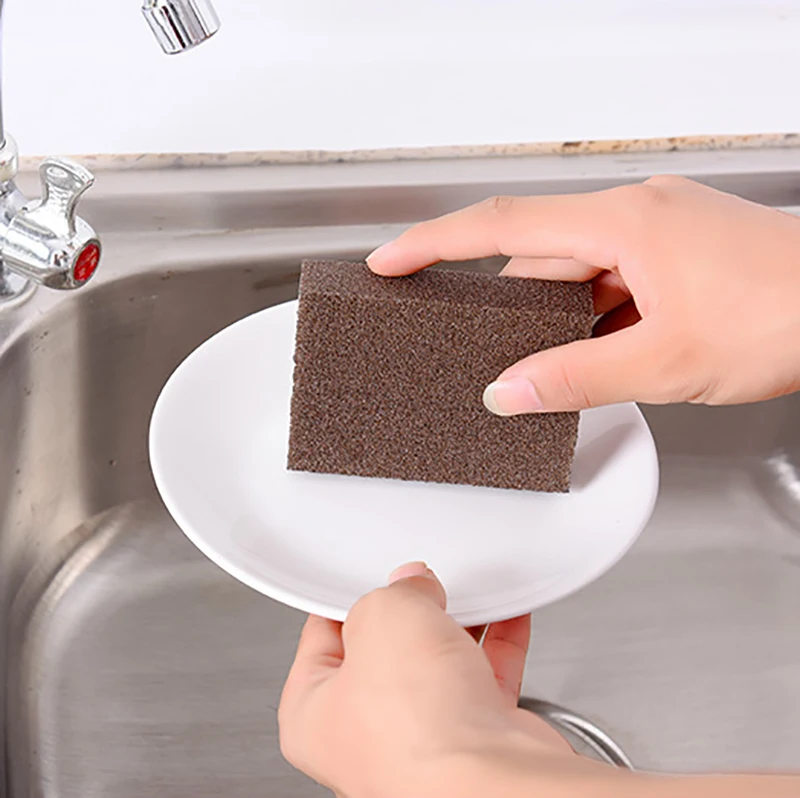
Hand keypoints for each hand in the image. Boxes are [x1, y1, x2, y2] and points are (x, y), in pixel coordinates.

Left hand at [278, 562, 613, 797]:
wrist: (491, 780)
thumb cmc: (418, 733)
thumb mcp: (381, 618)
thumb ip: (392, 591)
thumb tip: (408, 586)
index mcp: (313, 715)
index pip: (322, 637)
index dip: (352, 598)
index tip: (375, 577)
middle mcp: (366, 735)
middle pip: (385, 648)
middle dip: (410, 612)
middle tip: (421, 588)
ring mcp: (424, 738)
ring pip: (438, 663)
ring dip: (457, 624)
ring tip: (467, 596)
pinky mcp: (475, 738)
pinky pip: (483, 675)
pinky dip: (496, 643)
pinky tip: (504, 614)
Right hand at [367, 177, 799, 414]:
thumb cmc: (789, 313)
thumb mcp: (665, 362)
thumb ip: (576, 378)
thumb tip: (511, 392)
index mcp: (624, 224)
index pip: (502, 226)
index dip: (436, 245)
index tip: (392, 261)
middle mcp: (638, 216)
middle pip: (536, 252)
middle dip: (496, 298)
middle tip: (457, 336)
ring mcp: (660, 234)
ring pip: (576, 271)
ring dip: (550, 315)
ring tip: (533, 360)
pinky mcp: (678, 256)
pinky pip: (611, 280)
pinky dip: (590, 315)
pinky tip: (590, 351)